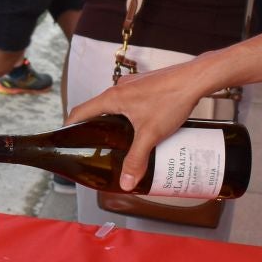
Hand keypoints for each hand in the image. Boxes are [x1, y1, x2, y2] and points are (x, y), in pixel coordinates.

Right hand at [67, 59, 219, 190]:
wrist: (195, 79)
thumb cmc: (171, 100)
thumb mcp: (150, 135)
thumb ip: (136, 160)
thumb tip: (125, 183)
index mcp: (112, 98)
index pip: (80, 111)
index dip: (70, 126)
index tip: (66, 139)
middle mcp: (119, 88)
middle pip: (97, 108)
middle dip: (94, 127)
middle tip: (95, 145)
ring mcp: (133, 85)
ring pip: (115, 105)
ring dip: (113, 120)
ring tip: (119, 139)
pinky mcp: (146, 85)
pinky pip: (130, 100)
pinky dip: (129, 113)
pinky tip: (142, 126)